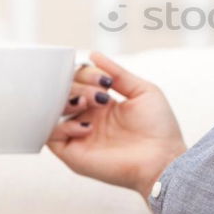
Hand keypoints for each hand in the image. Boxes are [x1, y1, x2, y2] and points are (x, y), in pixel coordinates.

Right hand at [47, 51, 186, 197]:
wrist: (163, 159)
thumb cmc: (159, 127)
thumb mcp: (143, 91)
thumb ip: (118, 74)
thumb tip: (93, 54)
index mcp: (102, 102)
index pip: (79, 79)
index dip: (86, 73)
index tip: (105, 80)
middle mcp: (88, 116)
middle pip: (64, 90)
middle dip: (78, 85)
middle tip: (100, 94)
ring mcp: (79, 135)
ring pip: (53, 110)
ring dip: (68, 101)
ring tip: (90, 103)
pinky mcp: (73, 154)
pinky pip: (50, 135)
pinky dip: (64, 126)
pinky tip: (88, 126)